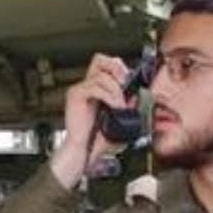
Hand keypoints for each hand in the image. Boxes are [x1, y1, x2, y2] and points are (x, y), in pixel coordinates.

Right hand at [49, 53, 132, 187]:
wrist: (84, 153)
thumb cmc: (98, 141)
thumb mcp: (119, 122)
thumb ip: (128, 108)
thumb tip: (136, 97)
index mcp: (96, 89)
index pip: (107, 65)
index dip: (120, 69)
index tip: (130, 83)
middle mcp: (86, 86)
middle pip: (100, 59)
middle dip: (117, 69)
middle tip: (125, 84)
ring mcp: (80, 89)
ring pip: (102, 75)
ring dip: (116, 90)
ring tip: (120, 105)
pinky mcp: (75, 95)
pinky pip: (95, 86)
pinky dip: (109, 96)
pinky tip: (114, 107)